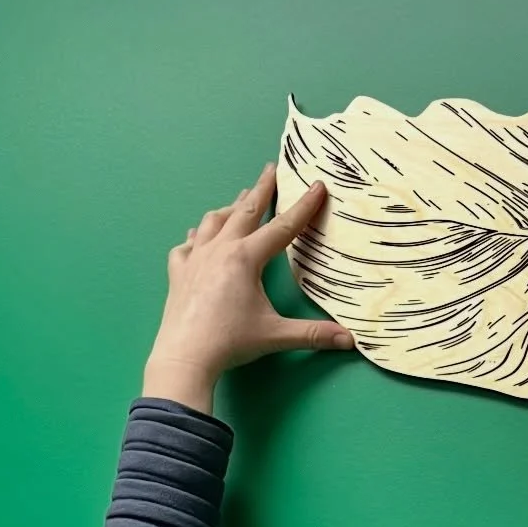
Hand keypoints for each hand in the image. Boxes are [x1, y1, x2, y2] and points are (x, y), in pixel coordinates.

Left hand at [142, 163, 353, 412]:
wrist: (185, 357)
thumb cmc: (230, 343)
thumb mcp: (275, 336)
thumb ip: (312, 334)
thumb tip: (349, 340)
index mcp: (246, 258)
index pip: (282, 227)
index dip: (303, 207)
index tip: (317, 186)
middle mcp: (220, 249)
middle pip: (245, 210)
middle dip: (261, 189)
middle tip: (270, 169)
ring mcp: (196, 258)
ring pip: (213, 222)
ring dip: (228, 210)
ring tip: (237, 203)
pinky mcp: (178, 272)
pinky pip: (186, 246)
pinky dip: (196, 238)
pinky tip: (198, 239)